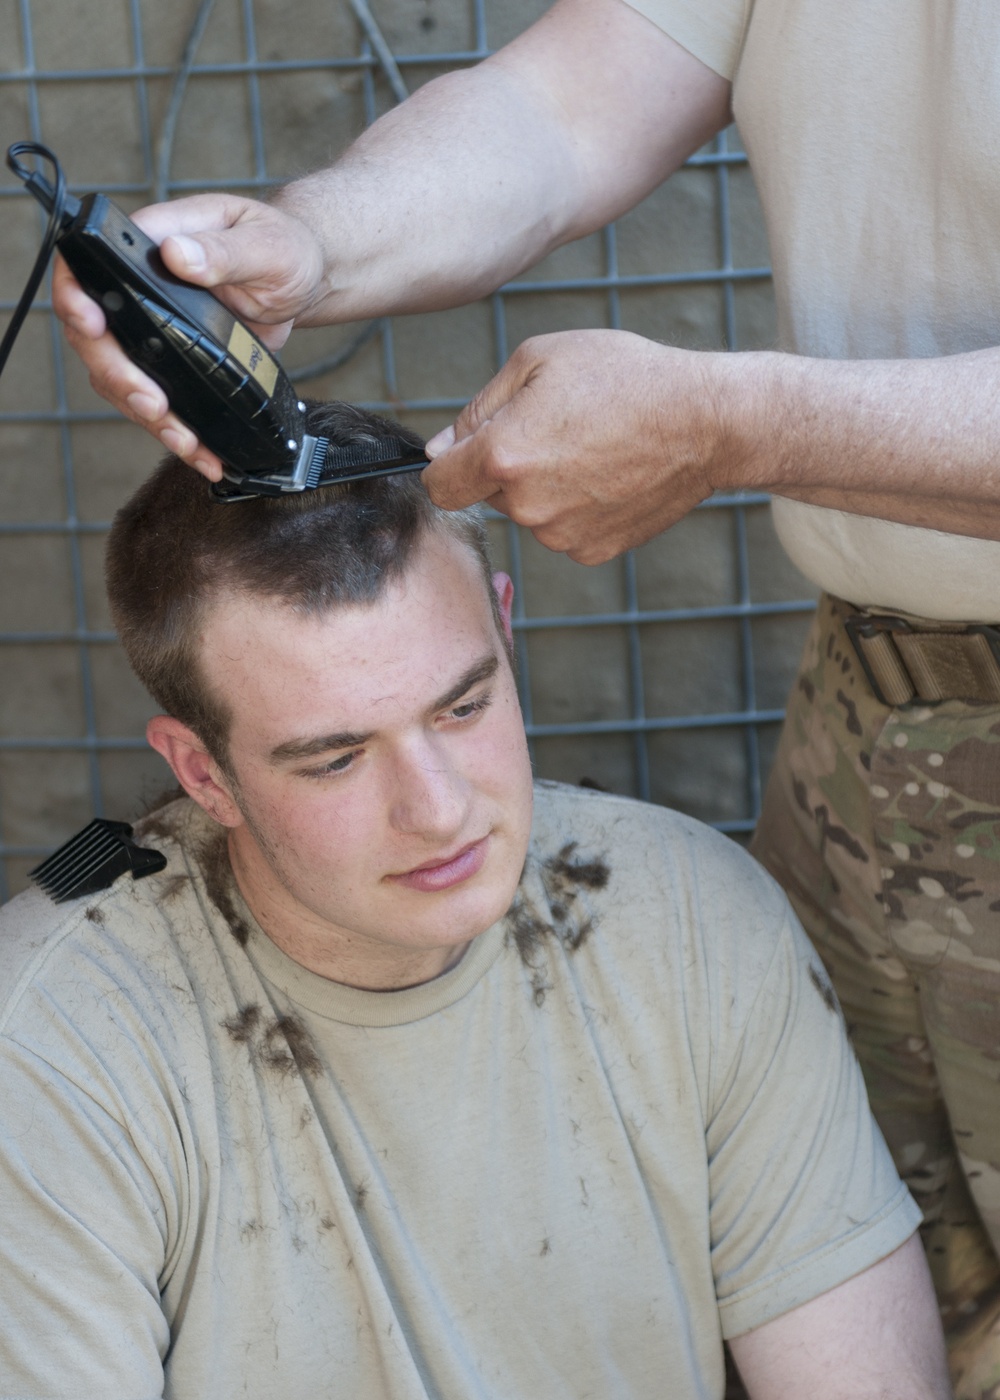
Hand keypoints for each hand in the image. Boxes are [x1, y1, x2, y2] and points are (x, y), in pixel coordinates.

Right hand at [52, 195, 325, 479]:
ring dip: (147, 415)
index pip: (89, 265)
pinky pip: (160, 399)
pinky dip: (177, 431)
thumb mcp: (263, 245)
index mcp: (152, 245)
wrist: (302, 281)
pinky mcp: (175, 362)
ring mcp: (154, 329)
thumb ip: (223, 251)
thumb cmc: (283, 246)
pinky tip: (201, 454)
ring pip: (122, 378)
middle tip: (153, 404)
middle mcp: (142, 288)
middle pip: (98, 337)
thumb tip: (177, 255)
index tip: (93, 325)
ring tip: (183, 439)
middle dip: (119, 376)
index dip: (76, 297)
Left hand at [422, 330, 726, 563]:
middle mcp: (526, 506)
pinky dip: (577, 507)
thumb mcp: (539, 360)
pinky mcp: (593, 551)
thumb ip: (478, 407)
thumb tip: (440, 449)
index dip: (449, 465)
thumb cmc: (625, 377)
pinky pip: (563, 530)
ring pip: (528, 513)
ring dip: (543, 487)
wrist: (704, 422)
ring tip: (591, 448)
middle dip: (505, 466)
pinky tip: (609, 475)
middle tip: (557, 428)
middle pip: (487, 495)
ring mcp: (561, 535)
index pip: (440, 486)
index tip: (467, 451)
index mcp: (503, 456)